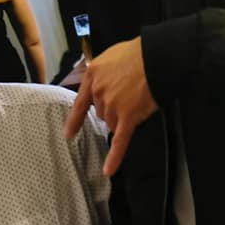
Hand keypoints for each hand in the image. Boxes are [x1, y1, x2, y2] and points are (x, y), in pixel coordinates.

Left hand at [64, 38, 156, 175]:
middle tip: (131, 94)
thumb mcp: (110, 56)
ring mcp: (112, 104)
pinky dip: (114, 157)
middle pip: (102, 114)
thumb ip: (102, 73)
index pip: (80, 103)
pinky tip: (108, 170)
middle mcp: (98, 91)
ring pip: (113, 123)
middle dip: (114, 110)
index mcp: (92, 76)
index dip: (75, 120)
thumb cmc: (137, 54)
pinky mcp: (127, 116)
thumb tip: (102, 84)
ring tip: (139, 99)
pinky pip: (120, 140)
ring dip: (124, 118)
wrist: (155, 56)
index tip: (68, 134)